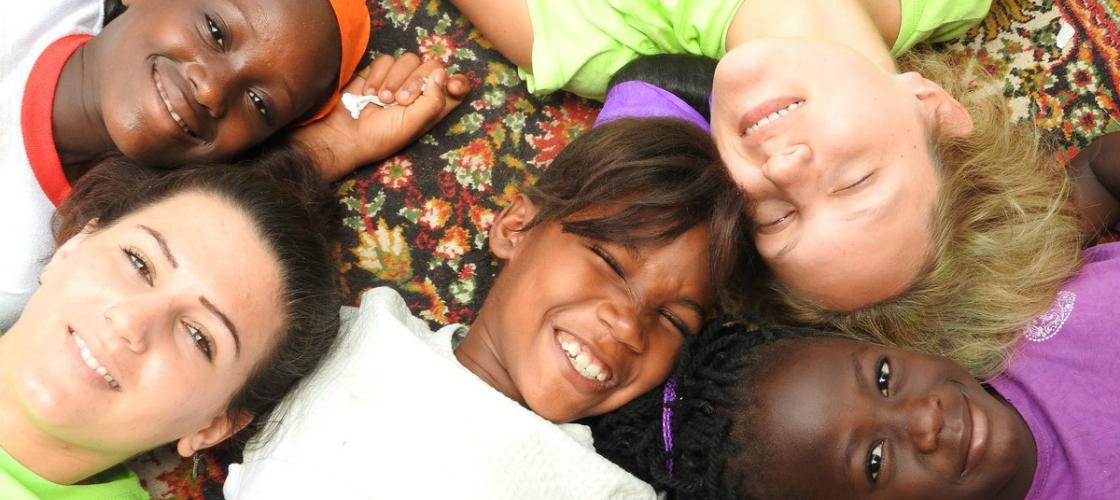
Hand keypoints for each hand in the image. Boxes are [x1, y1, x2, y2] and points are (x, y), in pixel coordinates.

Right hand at [292, 53, 470, 180]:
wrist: (348, 133)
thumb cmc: (384, 135)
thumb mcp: (414, 123)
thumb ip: (433, 100)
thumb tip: (441, 73)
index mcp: (436, 105)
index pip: (457, 86)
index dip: (458, 82)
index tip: (452, 87)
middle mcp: (422, 89)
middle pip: (433, 66)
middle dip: (415, 82)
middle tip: (399, 102)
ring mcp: (401, 77)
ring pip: (409, 59)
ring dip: (394, 80)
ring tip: (382, 100)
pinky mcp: (380, 70)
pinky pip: (386, 60)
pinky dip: (378, 76)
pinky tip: (369, 93)